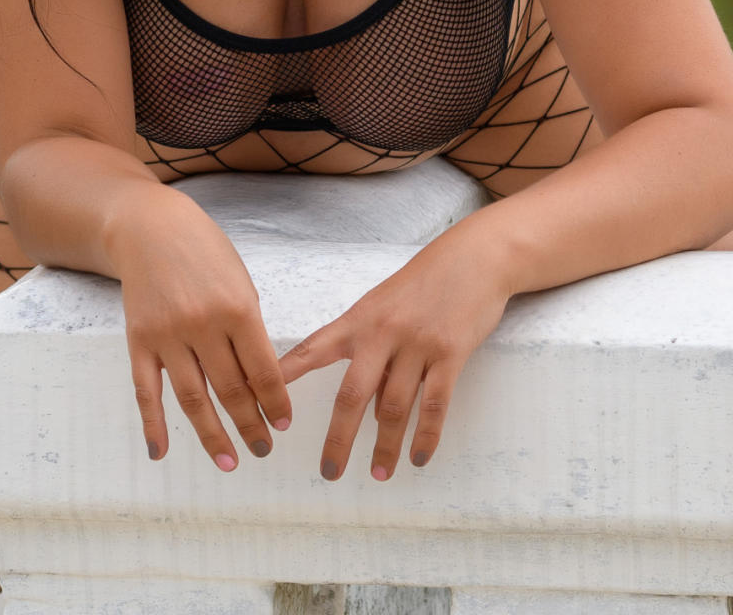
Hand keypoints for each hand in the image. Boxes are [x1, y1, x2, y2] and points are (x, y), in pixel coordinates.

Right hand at [113, 188, 293, 469]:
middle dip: (250, 424)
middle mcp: (202, 325)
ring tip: (228, 462)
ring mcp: (167, 335)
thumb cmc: (206, 253)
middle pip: (230, 389)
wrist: (151, 229)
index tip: (284, 424)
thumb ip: (249, 329)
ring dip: (211, 434)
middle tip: (263, 450)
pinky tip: (161, 451)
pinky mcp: (139, 340)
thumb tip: (260, 380)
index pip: (262, 369)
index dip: (275, 402)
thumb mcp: (240, 282)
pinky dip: (154, 423)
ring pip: (192, 398)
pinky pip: (146, 390)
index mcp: (238, 308)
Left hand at [278, 227, 515, 481]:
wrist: (475, 257)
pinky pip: (434, 404)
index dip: (284, 379)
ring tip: (378, 474)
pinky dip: (425, 436)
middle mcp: (382, 333)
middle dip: (339, 438)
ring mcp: (417, 344)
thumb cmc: (426, 281)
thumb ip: (370, 349)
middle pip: (352, 395)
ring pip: (394, 407)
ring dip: (385, 446)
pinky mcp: (450, 353)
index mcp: (359, 319)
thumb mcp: (385, 305)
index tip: (257, 405)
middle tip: (329, 472)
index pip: (312, 350)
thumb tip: (366, 406)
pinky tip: (418, 457)